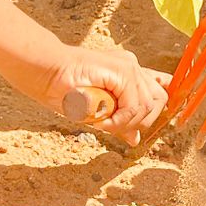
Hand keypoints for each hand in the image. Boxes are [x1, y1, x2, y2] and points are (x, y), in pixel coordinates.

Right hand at [32, 46, 168, 145]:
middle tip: (114, 127)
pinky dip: (120, 119)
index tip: (135, 131)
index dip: (154, 111)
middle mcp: (133, 67)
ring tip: (103, 123)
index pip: (159, 89)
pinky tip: (101, 120)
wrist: (46, 73)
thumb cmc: (67, 90)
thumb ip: (120, 120)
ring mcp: (129, 66)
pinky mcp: (123, 69)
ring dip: (126, 122)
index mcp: (129, 73)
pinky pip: (134, 105)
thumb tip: (136, 139)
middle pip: (159, 100)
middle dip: (141, 121)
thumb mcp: (99, 111)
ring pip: (148, 105)